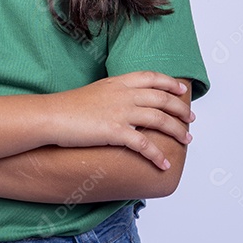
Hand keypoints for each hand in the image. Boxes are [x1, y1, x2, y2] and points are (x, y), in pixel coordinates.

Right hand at [49, 71, 192, 169]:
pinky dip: (157, 156)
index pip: (152, 78)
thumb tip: (124, 102)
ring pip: (159, 120)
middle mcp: (124, 94)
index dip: (170, 83)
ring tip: (187, 140)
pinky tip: (164, 164)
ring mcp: (121, 112)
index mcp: (118, 82)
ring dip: (176, 131)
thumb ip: (113, 94)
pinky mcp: (116, 131)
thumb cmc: (67, 106)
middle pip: (162, 99)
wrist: (51, 115)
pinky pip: (144, 145)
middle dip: (180, 110)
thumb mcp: (95, 91)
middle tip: (190, 119)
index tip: (181, 89)